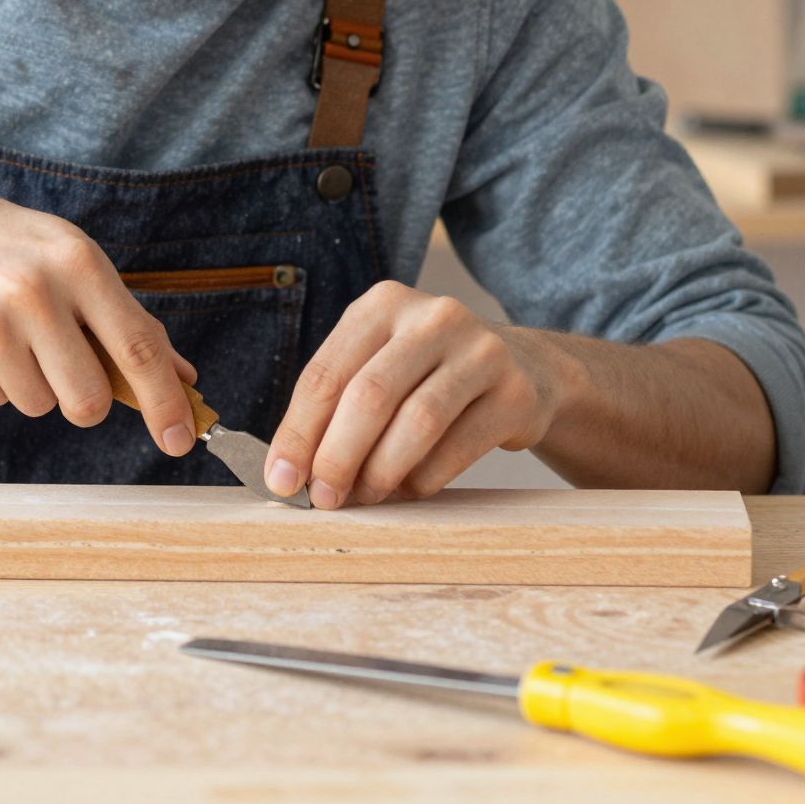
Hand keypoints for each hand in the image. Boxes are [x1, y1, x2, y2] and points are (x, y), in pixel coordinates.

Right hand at [0, 181, 199, 454]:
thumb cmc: (0, 246)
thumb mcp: (66, 255)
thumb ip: (125, 315)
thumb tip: (181, 376)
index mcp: (76, 261)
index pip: (136, 346)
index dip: (165, 400)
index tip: (183, 437)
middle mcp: (34, 292)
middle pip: (88, 399)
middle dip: (86, 402)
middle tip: (66, 372)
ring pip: (39, 405)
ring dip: (31, 384)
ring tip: (5, 333)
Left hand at [263, 282, 567, 507]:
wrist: (523, 369)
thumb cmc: (428, 375)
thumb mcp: (379, 366)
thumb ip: (335, 408)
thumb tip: (289, 474)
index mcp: (383, 304)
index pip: (325, 374)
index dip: (298, 433)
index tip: (281, 480)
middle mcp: (433, 317)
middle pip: (370, 395)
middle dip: (337, 456)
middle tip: (323, 499)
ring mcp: (481, 350)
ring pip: (417, 421)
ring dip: (380, 472)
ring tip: (364, 498)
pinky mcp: (515, 392)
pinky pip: (458, 447)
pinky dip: (423, 478)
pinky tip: (408, 489)